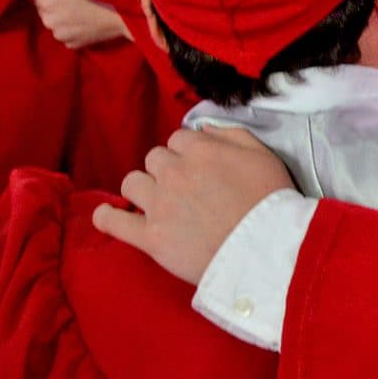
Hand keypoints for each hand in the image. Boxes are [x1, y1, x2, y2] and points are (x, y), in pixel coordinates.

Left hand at [33, 0, 128, 48]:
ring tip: (81, 11)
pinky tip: (86, 23)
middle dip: (52, 5)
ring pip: (54, 24)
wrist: (124, 16)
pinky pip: (66, 35)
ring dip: (62, 18)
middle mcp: (49, 20)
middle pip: (42, 10)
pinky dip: (72, 29)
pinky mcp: (71, 45)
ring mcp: (60, 35)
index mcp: (48, 1)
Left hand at [91, 122, 293, 285]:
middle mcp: (175, 172)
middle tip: (186, 189)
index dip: (189, 152)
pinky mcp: (150, 236)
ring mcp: (159, 204)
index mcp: (201, 150)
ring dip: (143, 188)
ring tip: (159, 202)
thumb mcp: (264, 155)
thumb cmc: (270, 202)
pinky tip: (109, 214)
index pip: (178, 138)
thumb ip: (233, 134)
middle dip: (168, 169)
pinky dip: (107, 217)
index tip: (199, 167)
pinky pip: (113, 221)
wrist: (265, 250)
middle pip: (155, 158)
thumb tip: (204, 128)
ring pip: (132, 182)